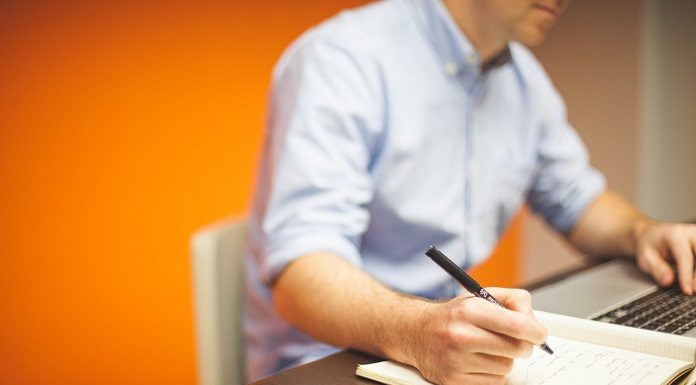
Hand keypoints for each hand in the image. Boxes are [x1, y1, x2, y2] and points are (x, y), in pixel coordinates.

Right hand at [411, 288, 546, 384]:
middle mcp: (461, 335)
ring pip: (506, 367)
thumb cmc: (453, 316)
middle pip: (516, 349)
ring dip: (504, 359)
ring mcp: (456, 361)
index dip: (536, 332)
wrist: (416, 332)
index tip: (539, 334)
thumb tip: (534, 321)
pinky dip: (492, 374)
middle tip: (516, 341)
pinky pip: (494, 382)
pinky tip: (479, 361)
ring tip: (487, 349)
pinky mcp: (454, 381)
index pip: (517, 325)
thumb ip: (512, 301)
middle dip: (523, 345)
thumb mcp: (480, 297)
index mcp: (469, 311)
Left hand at [634, 221, 695, 293]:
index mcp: (674, 235)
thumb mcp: (645, 256)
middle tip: (694, 290)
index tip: (687, 290)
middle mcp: (690, 233)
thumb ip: (656, 268)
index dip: (687, 275)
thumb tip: (668, 281)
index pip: (685, 257)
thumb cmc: (649, 245)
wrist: (651, 234)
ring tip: (694, 286)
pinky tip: (694, 281)